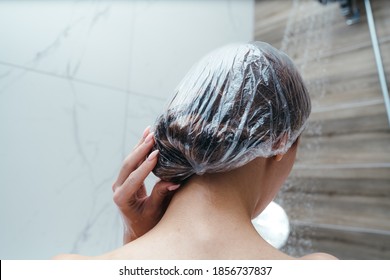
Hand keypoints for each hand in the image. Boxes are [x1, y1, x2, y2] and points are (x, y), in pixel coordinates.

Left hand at [112, 127, 179, 243]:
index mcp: (122, 198)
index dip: (145, 166)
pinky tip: (146, 137)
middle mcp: (118, 188)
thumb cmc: (147, 223)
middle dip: (140, 149)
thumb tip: (174, 181)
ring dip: (139, 145)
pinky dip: (139, 149)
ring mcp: (120, 182)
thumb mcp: (155, 210)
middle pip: (128, 165)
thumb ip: (161, 195)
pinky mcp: (125, 179)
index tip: (156, 153)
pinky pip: (132, 162)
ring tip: (150, 131)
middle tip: (152, 136)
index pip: (134, 179)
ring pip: (129, 160)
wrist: (137, 230)